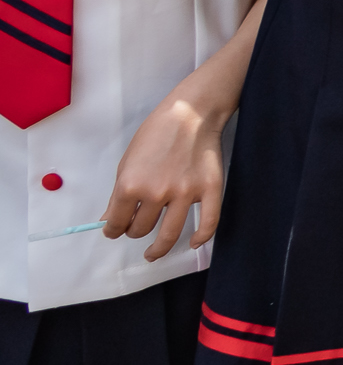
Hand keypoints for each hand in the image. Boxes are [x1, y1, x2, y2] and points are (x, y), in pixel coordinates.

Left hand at [99, 91, 226, 260]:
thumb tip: (111, 220)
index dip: (112, 230)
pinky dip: (201, 238)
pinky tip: (194, 244)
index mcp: (130, 185)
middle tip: (136, 226)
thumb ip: (119, 194)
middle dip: (134, 231)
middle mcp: (156, 193)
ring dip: (158, 248)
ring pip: (168, 234)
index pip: (116, 223)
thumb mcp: (127, 161)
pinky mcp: (209, 189)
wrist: (191, 112)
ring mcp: (185, 193)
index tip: (114, 230)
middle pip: (141, 229)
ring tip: (153, 253)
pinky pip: (208, 222)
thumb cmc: (156, 132)